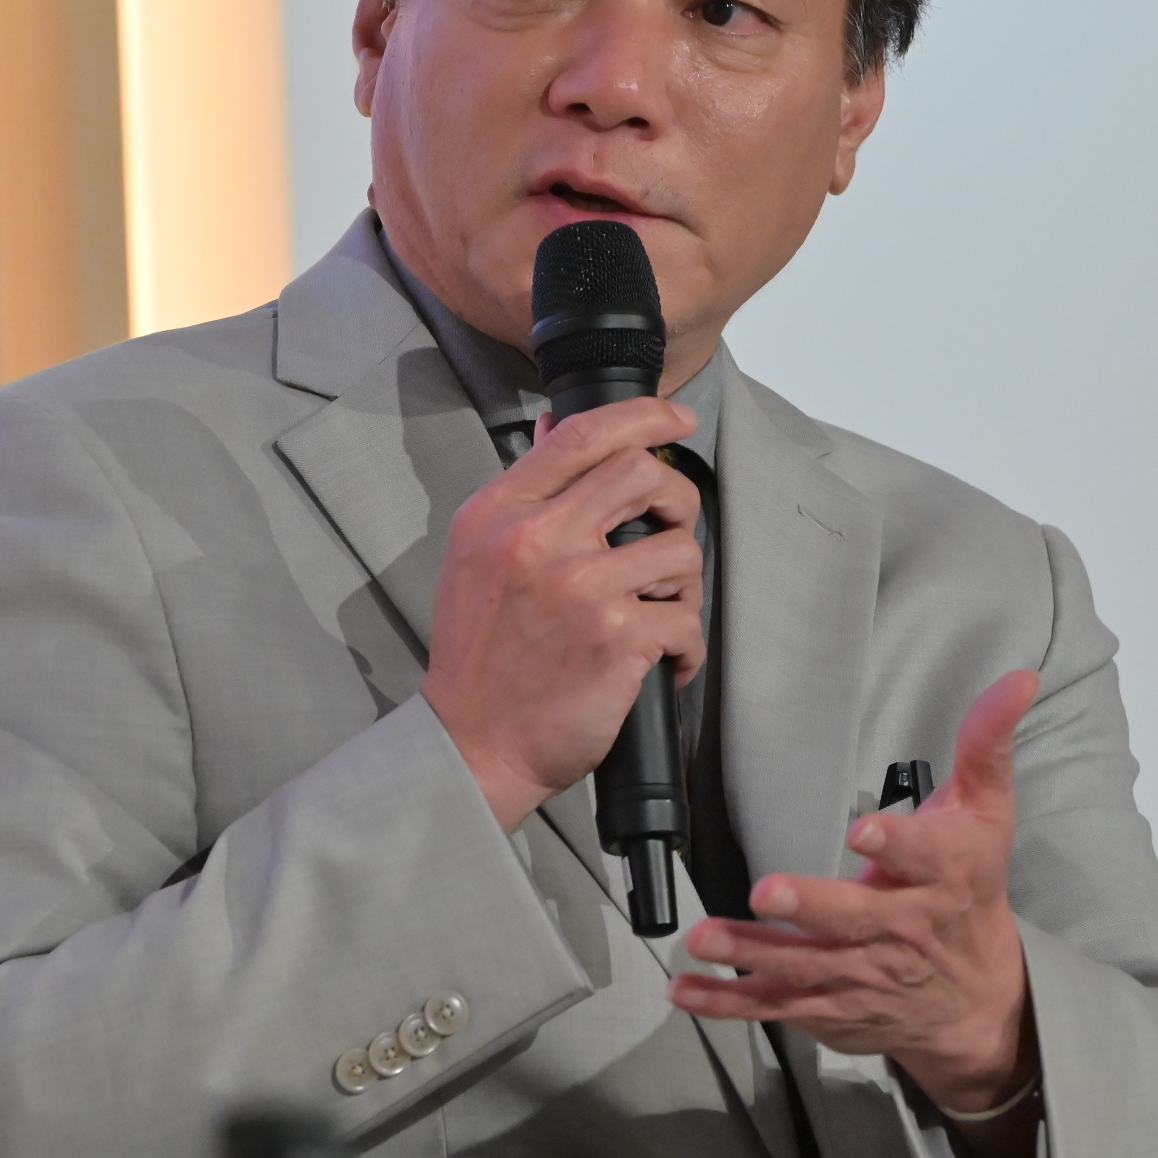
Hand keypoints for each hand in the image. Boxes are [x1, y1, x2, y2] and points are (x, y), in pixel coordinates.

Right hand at [424, 400, 703, 831]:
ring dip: (684, 584)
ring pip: (679, 550)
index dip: (643, 414)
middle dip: (676, 499)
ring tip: (660, 613)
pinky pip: (685, 621)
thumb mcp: (477, 556)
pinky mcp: (616, 640)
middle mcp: (538, 541)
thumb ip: (522, 494)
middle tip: (670, 532)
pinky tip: (664, 662)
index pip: (582, 435)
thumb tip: (556, 427)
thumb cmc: (479, 654)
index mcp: (500, 513)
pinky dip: (686, 646)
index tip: (676, 418)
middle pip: (642, 473)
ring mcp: (580, 590)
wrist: (471, 742)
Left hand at [671, 670, 1038, 1111]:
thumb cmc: (972, 891)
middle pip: (854, 919)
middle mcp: (902, 929)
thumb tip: (1017, 679)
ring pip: (806, 967)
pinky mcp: (835, 1007)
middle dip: (810, 906)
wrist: (979, 998)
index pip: (921, 857)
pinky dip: (730, 1001)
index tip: (864, 831)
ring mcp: (865, 974)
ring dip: (752, 954)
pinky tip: (688, 990)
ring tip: (704, 939)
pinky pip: (778, 1006)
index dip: (894, 845)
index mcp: (943, 875)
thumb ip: (987, 743)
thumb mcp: (988, 812)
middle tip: (765, 890)